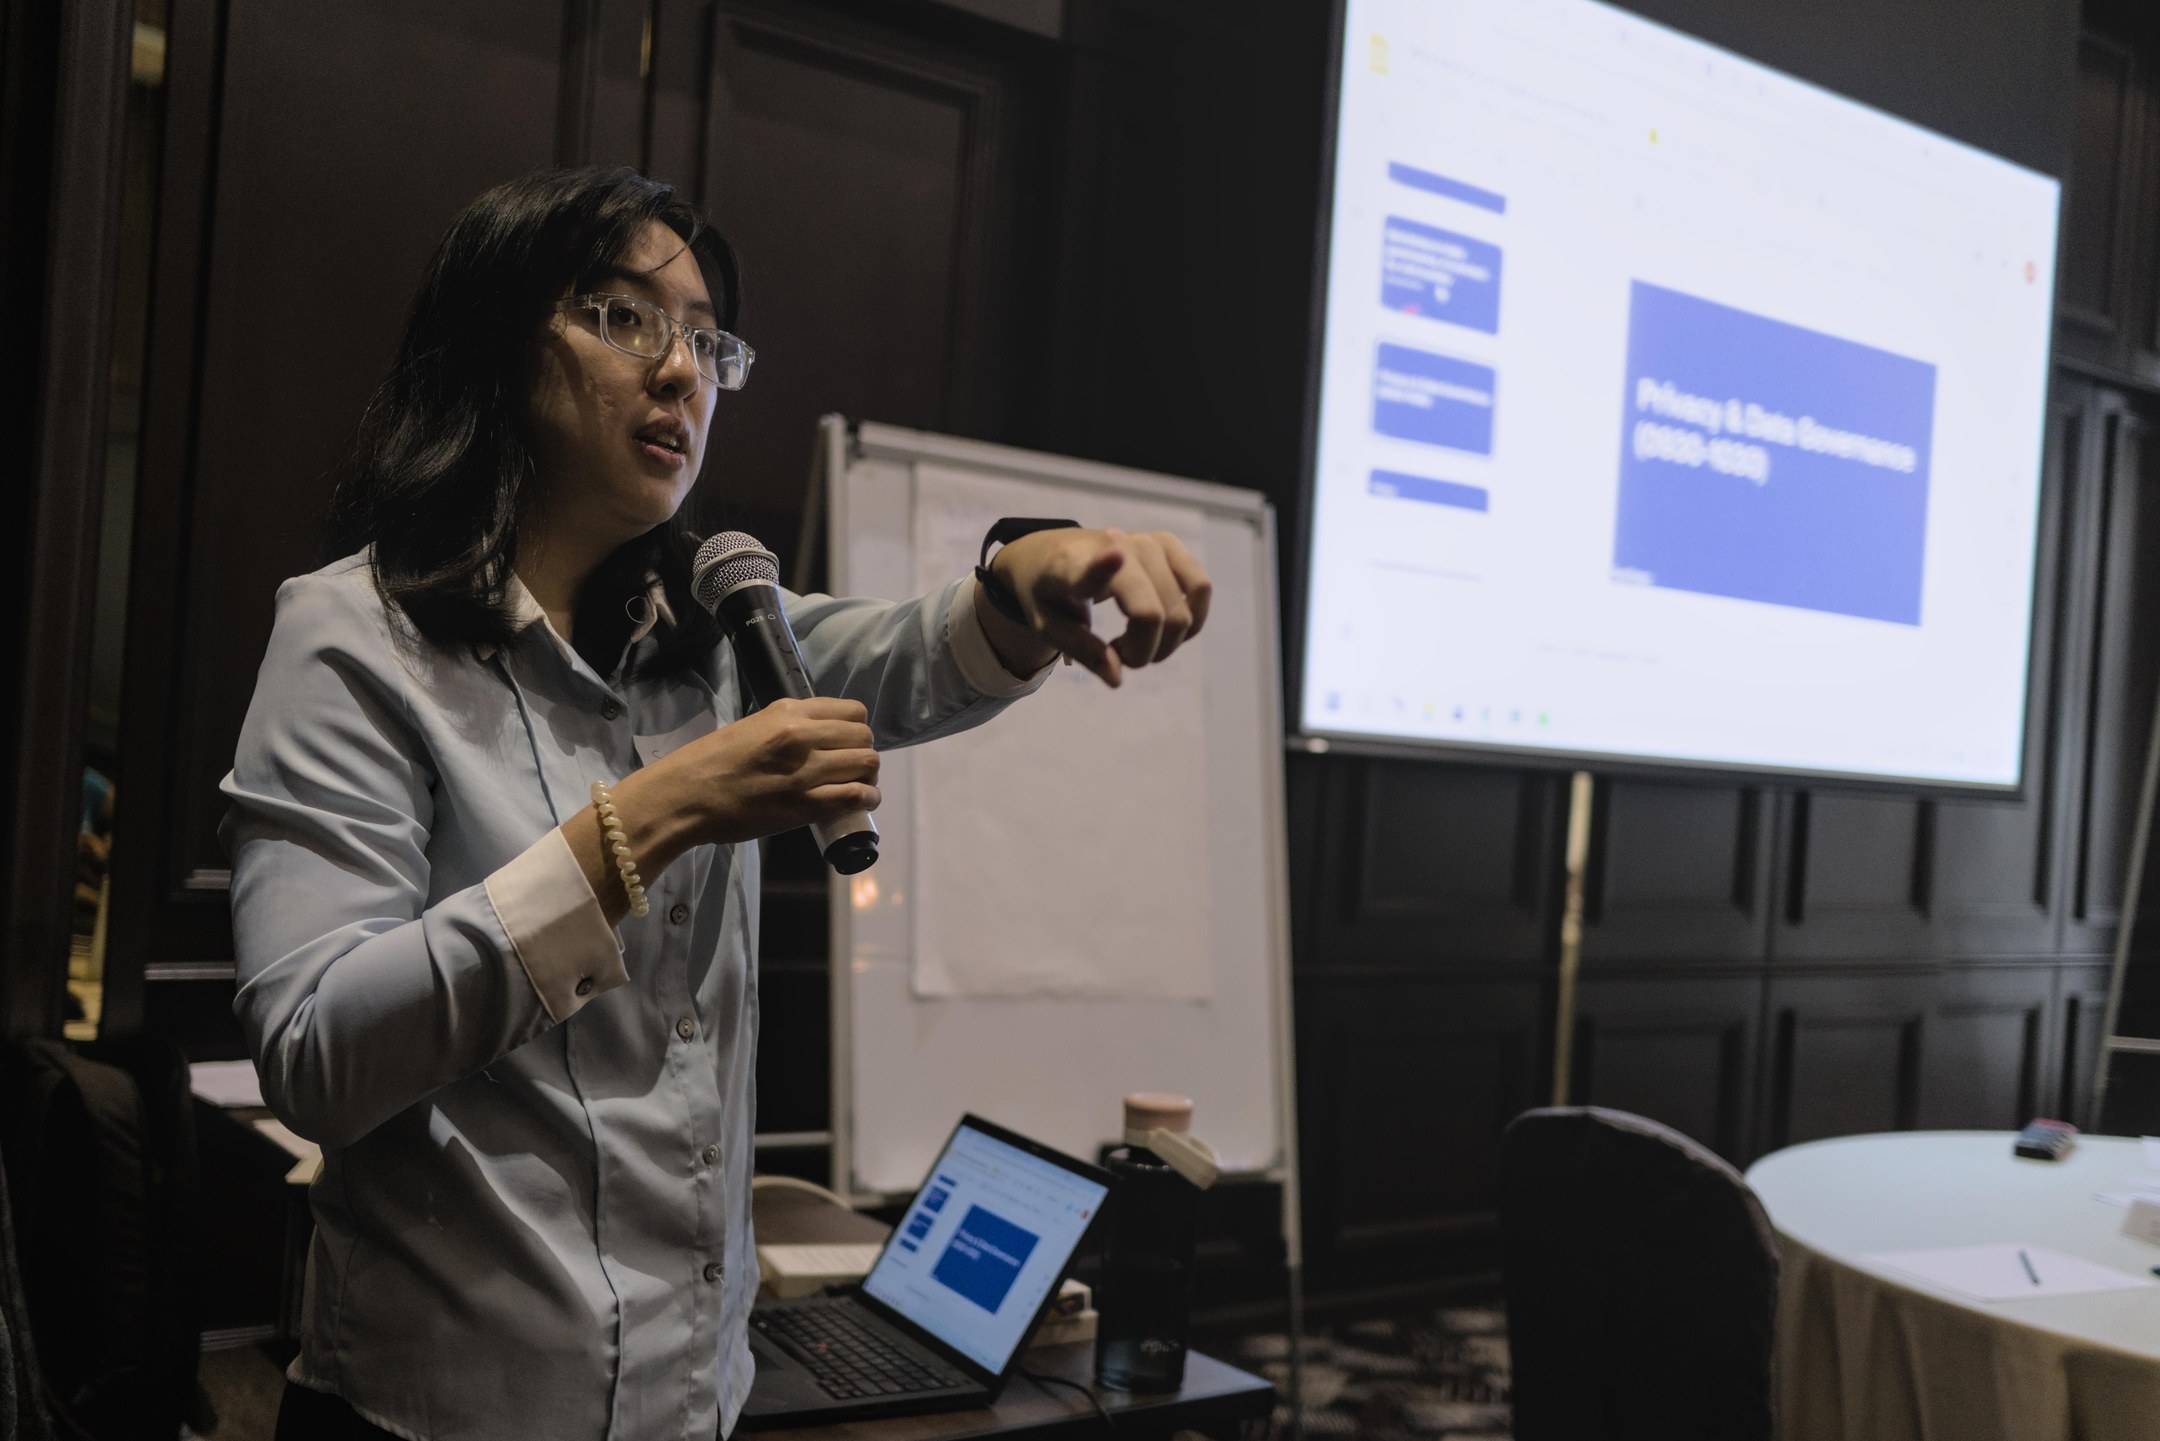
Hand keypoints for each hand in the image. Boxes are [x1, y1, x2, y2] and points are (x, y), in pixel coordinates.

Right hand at [564, 697, 879, 925]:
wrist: (684, 796)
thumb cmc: (710, 762)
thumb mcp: (752, 727)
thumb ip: (788, 727)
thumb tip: (819, 737)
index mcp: (787, 712)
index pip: (851, 710)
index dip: (855, 729)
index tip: (846, 743)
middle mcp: (801, 735)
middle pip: (863, 737)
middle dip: (863, 752)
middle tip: (851, 769)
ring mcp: (805, 770)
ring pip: (867, 764)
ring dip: (868, 777)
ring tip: (858, 788)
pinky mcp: (804, 804)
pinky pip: (855, 796)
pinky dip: (866, 800)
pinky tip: (861, 804)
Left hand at [988, 528, 1212, 686]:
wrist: (1052, 553)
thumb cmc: (1049, 594)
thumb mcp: (1048, 628)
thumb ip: (1082, 651)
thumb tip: (1118, 678)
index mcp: (1071, 566)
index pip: (1091, 569)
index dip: (1103, 569)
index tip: (1115, 556)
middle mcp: (1115, 545)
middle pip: (1152, 615)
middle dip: (1143, 652)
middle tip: (1118, 655)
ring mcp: (1146, 541)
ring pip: (1182, 610)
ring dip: (1167, 642)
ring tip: (1136, 641)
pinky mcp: (1168, 543)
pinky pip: (1201, 588)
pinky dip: (1191, 620)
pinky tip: (1165, 628)